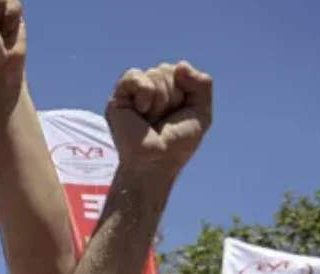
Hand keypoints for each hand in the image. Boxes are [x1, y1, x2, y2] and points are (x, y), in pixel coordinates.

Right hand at [106, 62, 212, 178]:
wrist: (155, 162)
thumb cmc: (176, 143)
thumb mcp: (201, 111)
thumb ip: (202, 84)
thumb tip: (180, 65)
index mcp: (169, 88)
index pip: (180, 70)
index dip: (184, 92)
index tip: (177, 114)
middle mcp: (150, 87)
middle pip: (167, 70)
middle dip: (172, 96)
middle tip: (162, 120)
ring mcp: (133, 92)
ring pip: (154, 73)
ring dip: (159, 101)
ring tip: (150, 120)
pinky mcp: (117, 98)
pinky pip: (135, 76)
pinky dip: (144, 93)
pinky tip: (140, 112)